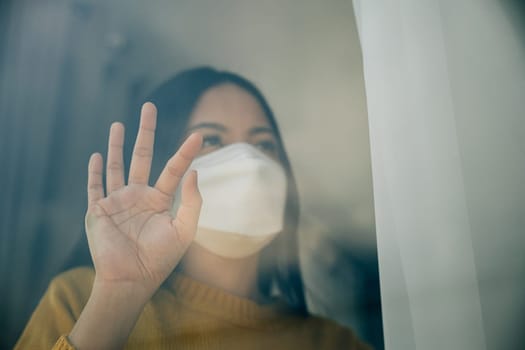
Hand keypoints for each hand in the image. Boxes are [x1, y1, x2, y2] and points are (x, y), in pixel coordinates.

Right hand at [85, 102, 201, 298]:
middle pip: (142, 156)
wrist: (131, 279)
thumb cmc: (161, 258)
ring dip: (117, 145)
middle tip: (149, 107)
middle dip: (145, 132)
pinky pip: (95, 187)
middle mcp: (139, 196)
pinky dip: (95, 171)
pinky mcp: (98, 210)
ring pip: (116, 166)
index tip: (198, 135)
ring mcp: (118, 201)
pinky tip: (97, 155)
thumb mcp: (184, 229)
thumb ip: (192, 201)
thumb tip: (194, 171)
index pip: (174, 169)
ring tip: (120, 124)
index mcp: (160, 200)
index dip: (186, 152)